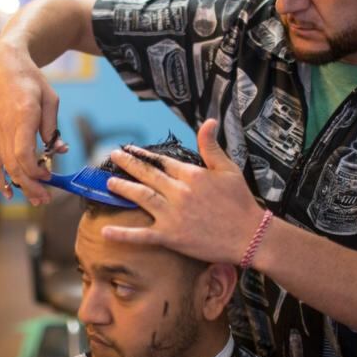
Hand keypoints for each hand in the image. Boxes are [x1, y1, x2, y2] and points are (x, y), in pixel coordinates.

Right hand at [0, 41, 66, 204]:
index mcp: (22, 116)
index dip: (35, 170)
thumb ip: (52, 127)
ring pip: (4, 167)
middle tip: (46, 198)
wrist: (2, 66)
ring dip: (19, 186)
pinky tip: (7, 192)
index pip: (23, 153)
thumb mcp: (50, 99)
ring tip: (34, 199)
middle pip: (15, 165)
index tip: (49, 176)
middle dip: (31, 186)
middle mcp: (5, 127)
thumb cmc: (30, 80)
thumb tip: (59, 150)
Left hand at [103, 119, 263, 263]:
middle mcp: (178, 192)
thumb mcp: (228, 169)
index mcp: (191, 174)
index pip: (162, 161)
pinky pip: (141, 235)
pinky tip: (105, 231)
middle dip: (128, 164)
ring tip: (109, 183)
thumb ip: (211, 146)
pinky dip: (123, 234)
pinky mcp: (171, 236)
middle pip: (147, 175)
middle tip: (112, 156)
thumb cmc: (241, 202)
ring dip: (123, 189)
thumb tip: (208, 120)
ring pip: (141, 197)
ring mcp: (172, 214)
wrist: (250, 235)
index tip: (130, 149)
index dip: (144, 155)